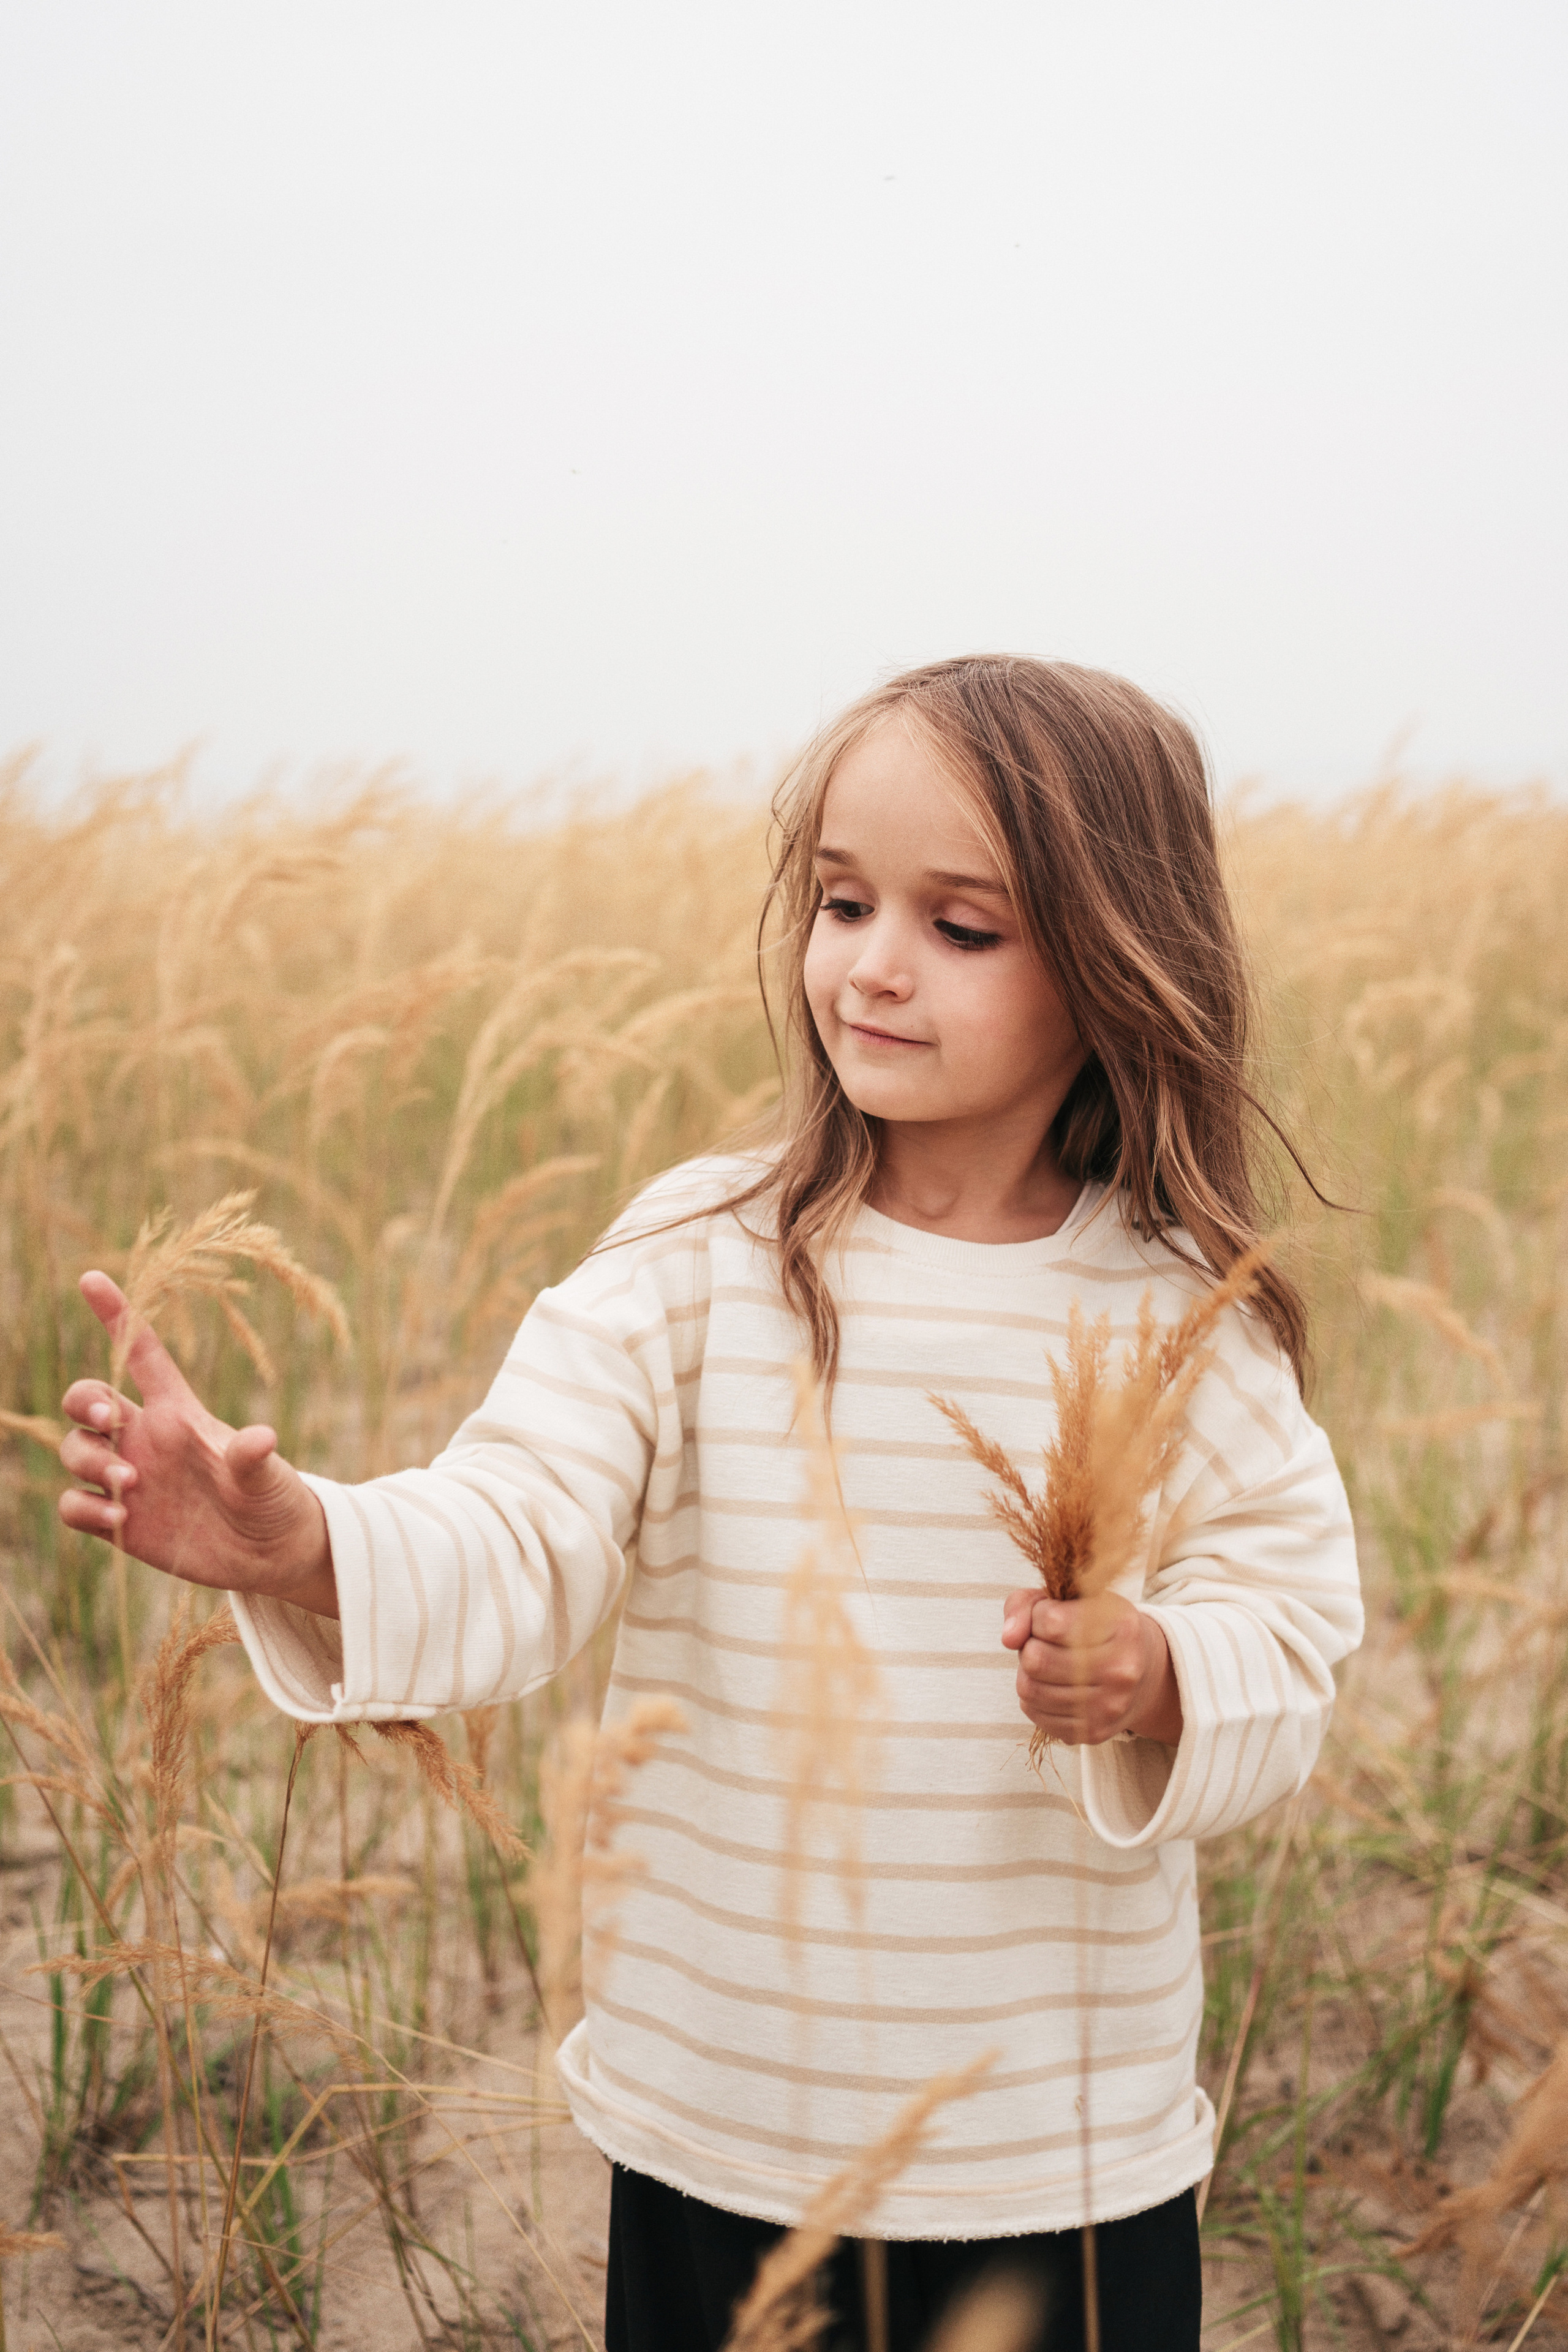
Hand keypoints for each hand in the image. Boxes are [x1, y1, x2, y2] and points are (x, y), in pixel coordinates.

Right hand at [57, 1272, 338, 1617]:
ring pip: (74, 1449)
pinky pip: (73, 1504)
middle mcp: (145, 1438)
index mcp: (178, 1412)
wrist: (270, 1553)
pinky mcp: (118, 1520)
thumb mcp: (268, 1478)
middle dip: (82, 1399)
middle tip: (109, 1417)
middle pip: (88, 1399)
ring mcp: (128, 1477)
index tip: (91, 1278)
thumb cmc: (274, 1500)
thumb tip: (261, 1438)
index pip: (141, 1354)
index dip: (118, 1316)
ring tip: (129, 1484)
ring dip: (89, 1461)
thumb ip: (254, 1458)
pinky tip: (119, 1521)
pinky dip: (86, 1509)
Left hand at [1001, 1588, 1182, 1746]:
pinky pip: (1034, 1713)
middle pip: (1035, 1659)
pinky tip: (1053, 1685)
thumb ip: (1026, 1604)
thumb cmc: (1099, 1628)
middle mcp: (1120, 1671)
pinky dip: (1034, 1697)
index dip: (1038, 1616)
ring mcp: (1108, 1707)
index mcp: (1121, 1628)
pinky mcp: (1092, 1732)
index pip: (1049, 1622)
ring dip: (1028, 1673)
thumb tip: (1008, 1638)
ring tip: (1049, 1664)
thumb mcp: (1071, 1599)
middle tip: (1047, 1643)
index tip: (1051, 1616)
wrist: (1145, 1673)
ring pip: (1029, 1689)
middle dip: (1030, 1646)